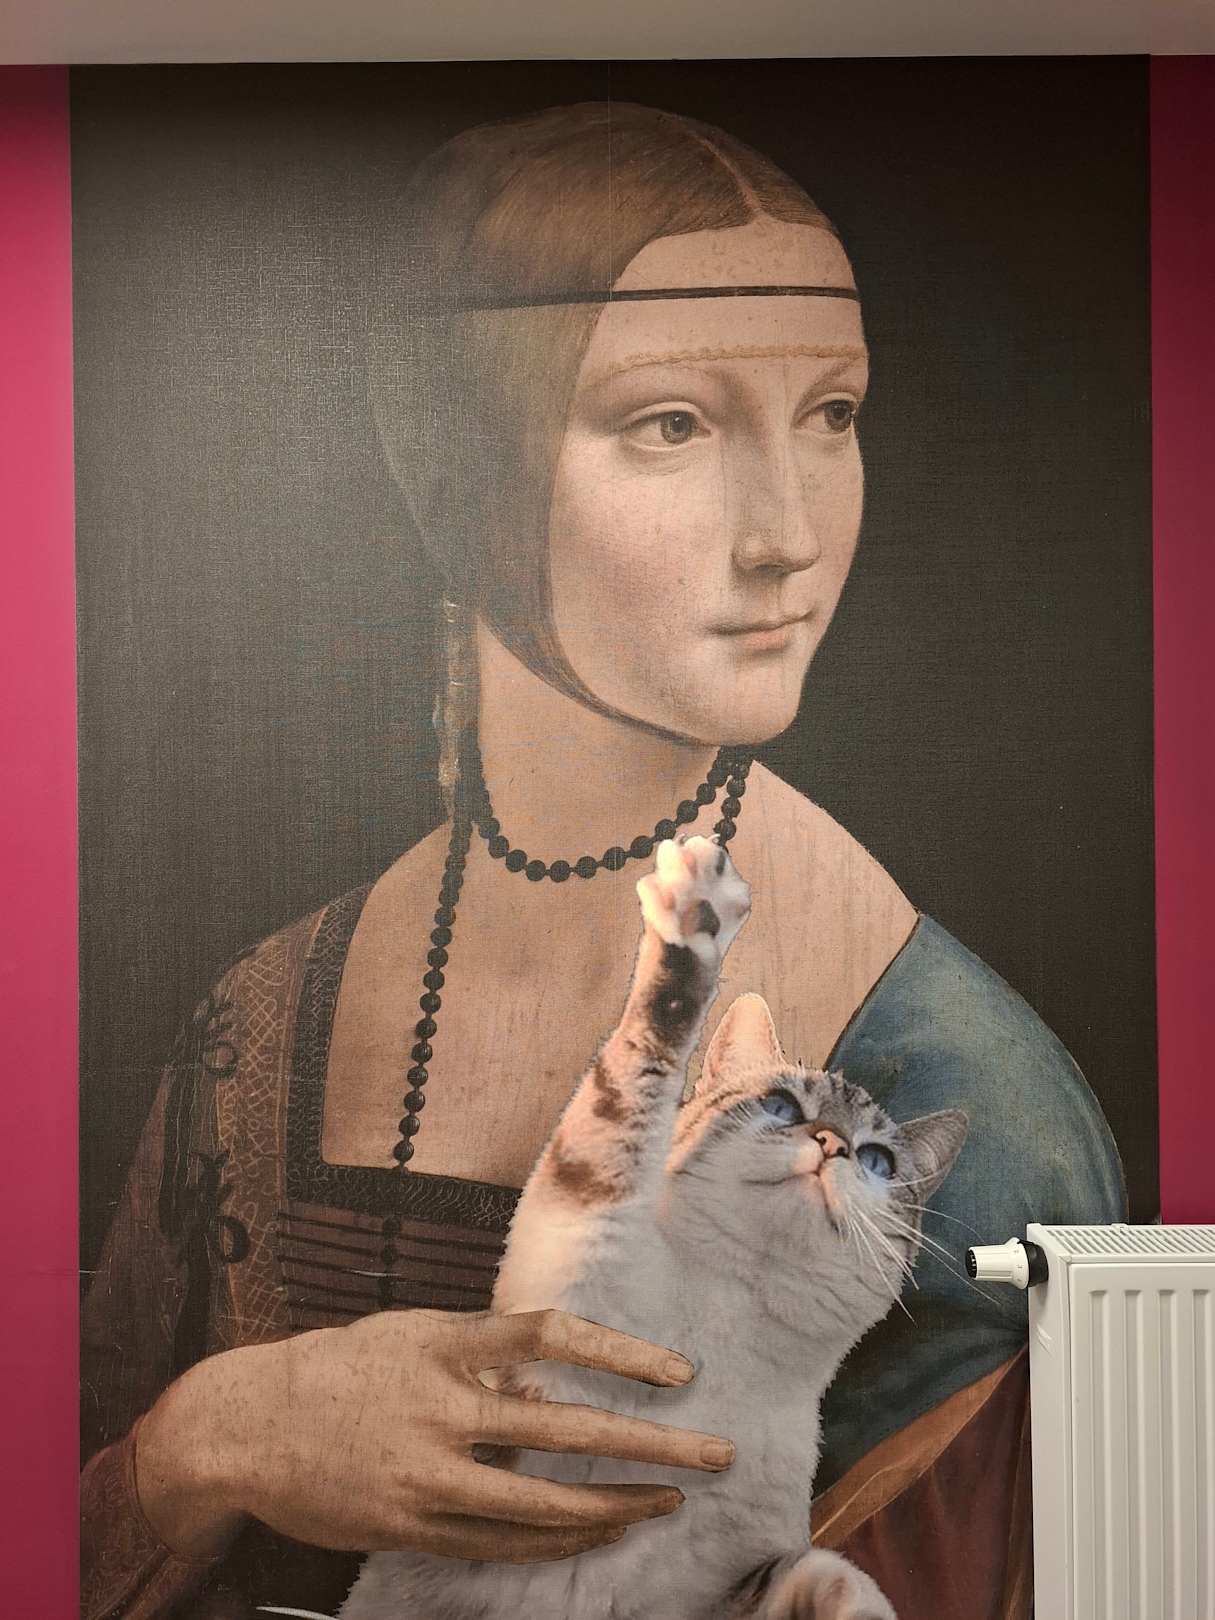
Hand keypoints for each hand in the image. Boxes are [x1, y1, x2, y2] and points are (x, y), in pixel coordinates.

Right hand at [136, 1307, 733, 1563]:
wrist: (246, 1427)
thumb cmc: (338, 1368)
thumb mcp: (409, 1334)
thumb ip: (480, 1357)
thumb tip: (547, 1389)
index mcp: (444, 1342)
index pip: (551, 1337)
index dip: (622, 1352)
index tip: (680, 1372)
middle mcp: (442, 1407)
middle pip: (569, 1429)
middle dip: (653, 1445)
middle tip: (716, 1453)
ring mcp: (428, 1475)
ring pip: (544, 1504)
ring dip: (616, 1506)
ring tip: (667, 1500)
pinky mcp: (412, 1526)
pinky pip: (501, 1543)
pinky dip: (557, 1541)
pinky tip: (597, 1534)